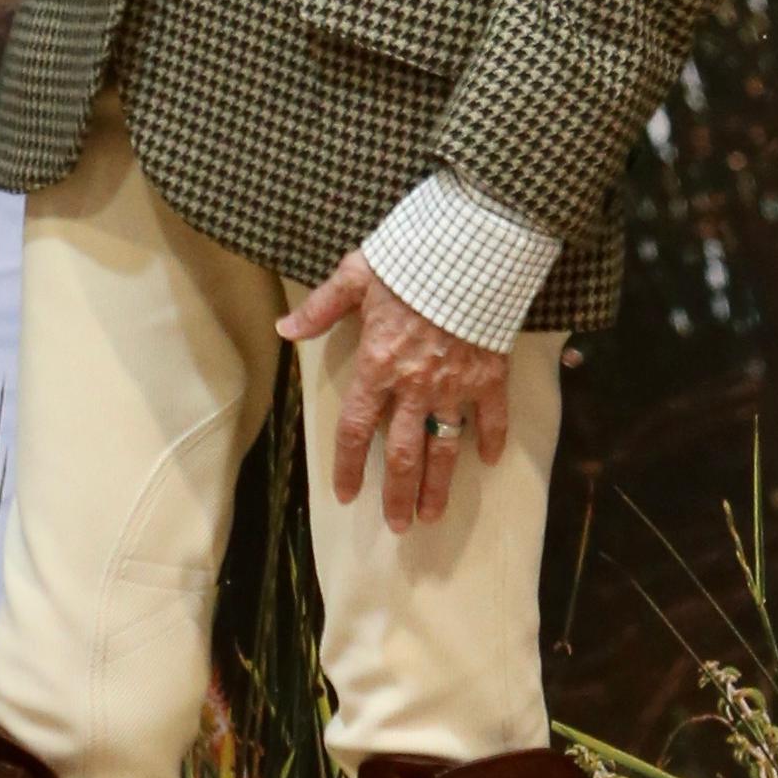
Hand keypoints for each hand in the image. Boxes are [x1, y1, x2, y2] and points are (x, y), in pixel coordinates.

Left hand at [281, 252, 511, 534]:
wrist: (470, 251)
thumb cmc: (408, 261)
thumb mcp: (355, 276)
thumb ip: (322, 308)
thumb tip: (284, 328)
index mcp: (377, 366)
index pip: (356, 429)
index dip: (350, 466)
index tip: (347, 494)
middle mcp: (414, 387)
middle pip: (403, 454)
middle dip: (398, 494)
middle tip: (398, 526)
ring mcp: (455, 386)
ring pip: (445, 448)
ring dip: (439, 486)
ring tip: (433, 516)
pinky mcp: (490, 377)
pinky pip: (492, 418)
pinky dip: (492, 440)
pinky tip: (489, 461)